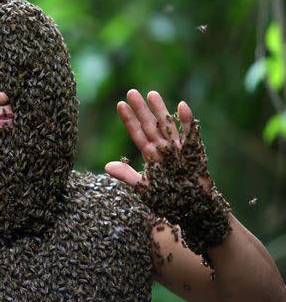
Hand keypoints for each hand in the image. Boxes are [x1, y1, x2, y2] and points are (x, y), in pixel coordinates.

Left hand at [105, 90, 230, 257]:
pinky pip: (190, 134)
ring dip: (160, 110)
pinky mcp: (194, 152)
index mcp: (151, 156)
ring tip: (151, 93)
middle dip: (141, 109)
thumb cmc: (169, 200)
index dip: (129, 120)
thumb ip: (127, 176)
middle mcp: (163, 149)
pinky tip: (181, 106)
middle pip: (150, 125)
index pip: (137, 134)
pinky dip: (187, 121)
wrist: (195, 210)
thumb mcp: (145, 189)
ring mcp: (179, 149)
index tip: (119, 104)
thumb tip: (106, 166)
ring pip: (167, 125)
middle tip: (131, 91)